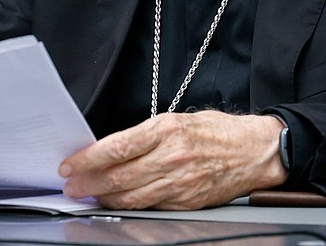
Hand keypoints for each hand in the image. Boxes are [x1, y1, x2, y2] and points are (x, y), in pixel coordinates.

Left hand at [58, 111, 286, 209]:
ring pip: (131, 195)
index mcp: (168, 129)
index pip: (117, 146)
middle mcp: (172, 156)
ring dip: (104, 197)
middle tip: (71, 185)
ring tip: (89, 195)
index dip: (88, 158)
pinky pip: (150, 206)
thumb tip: (113, 148)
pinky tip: (117, 202)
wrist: (256, 150)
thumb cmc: (219, 131)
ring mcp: (180, 181)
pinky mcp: (187, 200)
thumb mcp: (180, 119)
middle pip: (119, 175)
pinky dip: (129, 205)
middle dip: (89, 182)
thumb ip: (148, 134)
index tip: (70, 164)